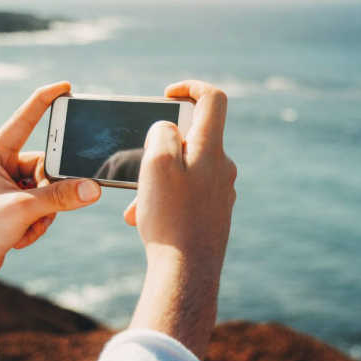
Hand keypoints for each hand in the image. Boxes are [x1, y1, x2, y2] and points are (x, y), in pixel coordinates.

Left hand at [0, 82, 100, 298]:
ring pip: (50, 190)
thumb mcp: (22, 211)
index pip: (25, 120)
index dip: (46, 101)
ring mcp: (10, 189)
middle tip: (40, 207)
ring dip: (45, 213)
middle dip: (51, 189)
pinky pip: (45, 208)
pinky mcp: (15, 209)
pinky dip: (39, 224)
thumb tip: (93, 188)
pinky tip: (19, 239)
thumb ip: (60, 197)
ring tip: (23, 228)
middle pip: (48, 164)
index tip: (66, 87)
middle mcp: (2, 168)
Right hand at [125, 80, 236, 358]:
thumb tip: (169, 129)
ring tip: (137, 205)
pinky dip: (166, 199)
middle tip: (139, 166)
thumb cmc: (171, 218)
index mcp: (212, 149)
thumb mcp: (157, 164)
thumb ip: (163, 133)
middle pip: (193, 137)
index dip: (190, 87)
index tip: (167, 94)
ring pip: (185, 170)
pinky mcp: (215, 212)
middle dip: (160, 147)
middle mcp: (223, 167)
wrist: (187, 274)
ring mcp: (221, 191)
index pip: (213, 99)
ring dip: (157, 180)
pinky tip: (145, 220)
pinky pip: (188, 194)